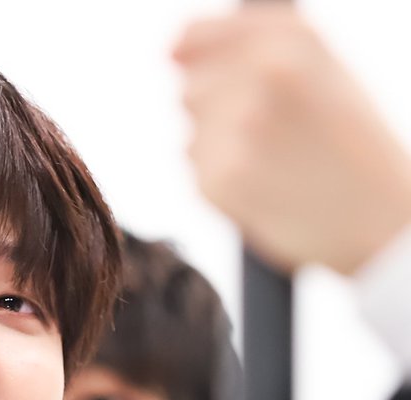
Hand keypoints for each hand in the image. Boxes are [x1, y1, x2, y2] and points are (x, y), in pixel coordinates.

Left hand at [174, 8, 410, 274]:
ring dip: (218, 142)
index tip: (204, 74)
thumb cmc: (347, 138)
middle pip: (189, 87)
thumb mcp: (319, 65)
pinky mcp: (219, 181)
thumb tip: (171, 49)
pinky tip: (260, 181)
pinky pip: (195, 166)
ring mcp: (237, 131)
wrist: (375, 216)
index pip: (192, 36)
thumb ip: (247, 43)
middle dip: (216, 107)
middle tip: (267, 131)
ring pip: (191, 129)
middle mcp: (260, 78)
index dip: (192, 56)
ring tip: (268, 157)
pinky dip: (219, 176)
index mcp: (288, 40)